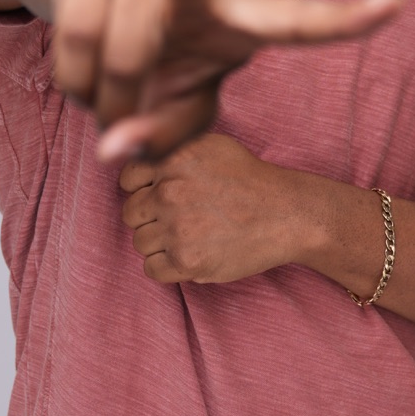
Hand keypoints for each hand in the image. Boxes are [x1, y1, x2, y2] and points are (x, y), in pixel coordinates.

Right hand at [53, 0, 398, 161]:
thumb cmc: (161, 58)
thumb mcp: (175, 109)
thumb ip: (160, 140)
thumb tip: (113, 149)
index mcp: (240, 18)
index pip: (299, 23)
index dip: (346, 21)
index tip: (397, 5)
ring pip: (122, 47)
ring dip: (107, 100)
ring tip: (110, 104)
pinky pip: (77, 39)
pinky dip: (76, 84)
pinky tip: (84, 83)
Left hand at [118, 133, 300, 283]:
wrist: (287, 214)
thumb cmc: (250, 179)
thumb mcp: (210, 146)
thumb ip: (171, 152)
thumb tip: (137, 157)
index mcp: (172, 161)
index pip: (127, 180)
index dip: (143, 189)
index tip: (161, 196)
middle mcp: (169, 192)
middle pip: (131, 214)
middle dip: (150, 218)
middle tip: (180, 219)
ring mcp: (177, 228)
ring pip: (140, 243)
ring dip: (159, 243)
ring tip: (189, 238)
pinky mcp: (187, 261)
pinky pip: (151, 269)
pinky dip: (166, 267)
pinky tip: (188, 256)